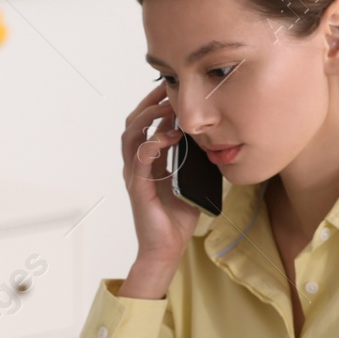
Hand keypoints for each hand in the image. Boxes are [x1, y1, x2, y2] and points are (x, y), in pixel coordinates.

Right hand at [121, 82, 204, 271]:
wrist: (167, 248)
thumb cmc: (177, 218)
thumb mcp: (190, 181)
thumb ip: (192, 160)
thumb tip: (208, 139)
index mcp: (148, 162)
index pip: (146, 125)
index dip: (156, 104)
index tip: (172, 89)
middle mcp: (137, 166)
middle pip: (133, 123)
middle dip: (149, 103)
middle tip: (166, 89)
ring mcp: (134, 176)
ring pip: (130, 136)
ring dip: (147, 118)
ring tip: (164, 109)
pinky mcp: (138, 189)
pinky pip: (139, 160)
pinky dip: (150, 144)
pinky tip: (165, 137)